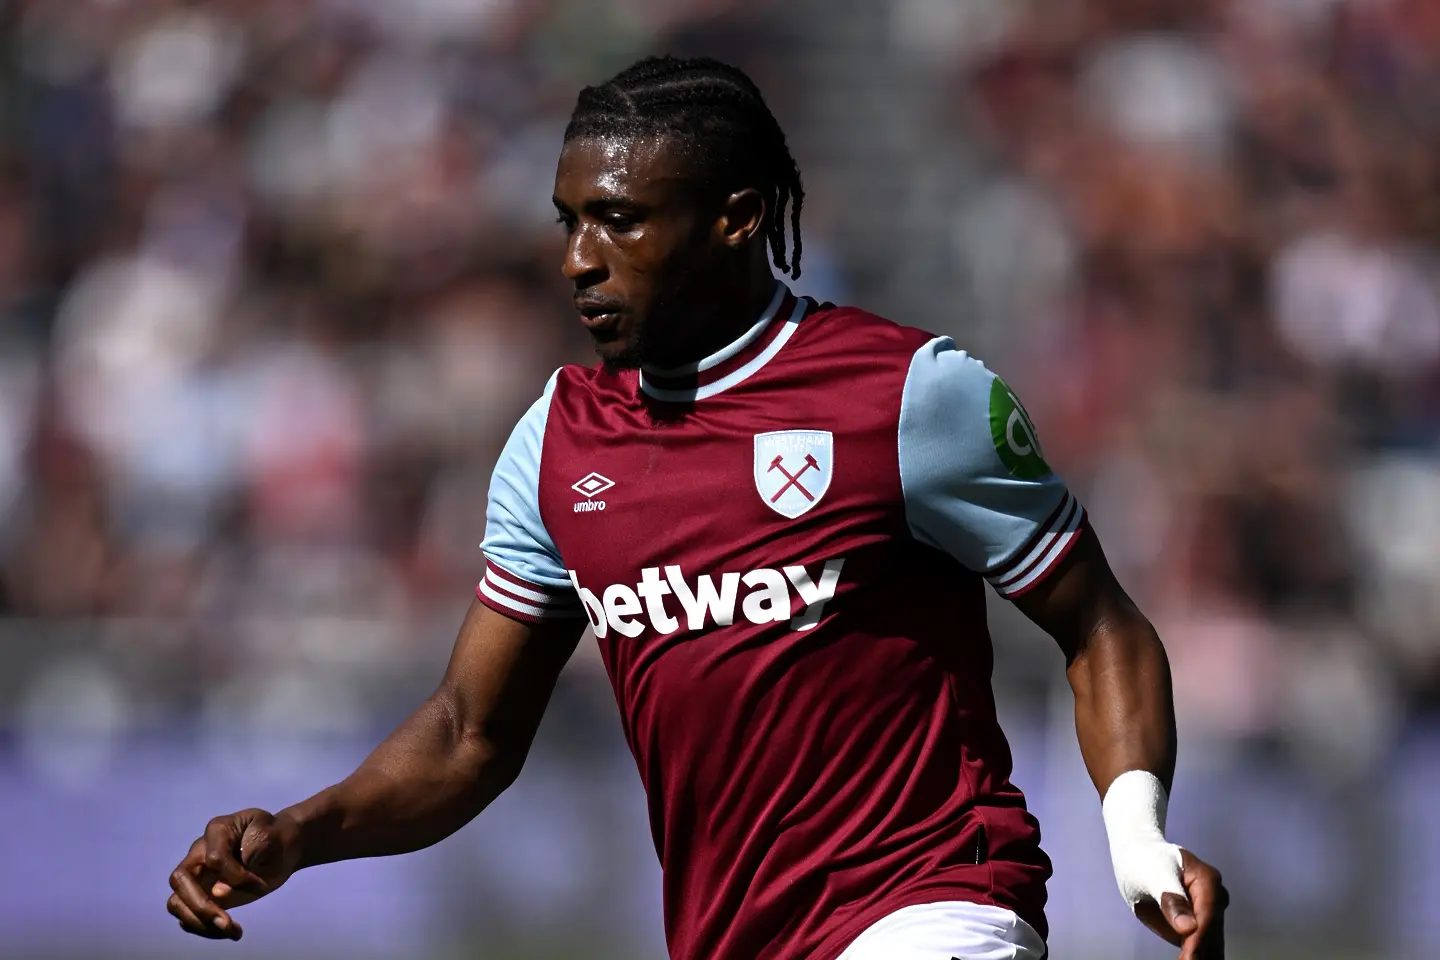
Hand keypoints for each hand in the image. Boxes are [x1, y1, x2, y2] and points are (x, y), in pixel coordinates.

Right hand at [167, 808, 302, 940]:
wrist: (280, 846)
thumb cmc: (273, 838)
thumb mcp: (269, 840)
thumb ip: (245, 863)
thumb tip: (216, 893)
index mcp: (217, 829)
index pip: (213, 859)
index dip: (235, 876)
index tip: (258, 882)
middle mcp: (198, 852)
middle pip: (179, 880)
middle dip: (201, 906)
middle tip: (227, 923)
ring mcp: (195, 874)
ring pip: (176, 902)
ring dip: (200, 922)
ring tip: (231, 931)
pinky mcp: (199, 894)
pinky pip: (188, 916)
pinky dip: (205, 928)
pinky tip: (230, 931)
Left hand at [1133, 848, 1227, 959]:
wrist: (1136, 858)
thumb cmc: (1144, 860)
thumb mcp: (1153, 874)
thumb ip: (1170, 898)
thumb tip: (1188, 928)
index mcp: (1207, 880)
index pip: (1206, 915)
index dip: (1198, 938)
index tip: (1190, 957)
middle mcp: (1214, 898)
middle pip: (1211, 932)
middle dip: (1202, 953)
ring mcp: (1206, 913)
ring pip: (1209, 943)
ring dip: (1202, 957)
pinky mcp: (1195, 926)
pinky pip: (1198, 946)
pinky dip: (1196, 956)